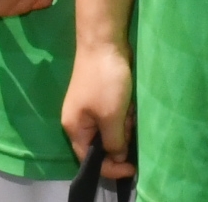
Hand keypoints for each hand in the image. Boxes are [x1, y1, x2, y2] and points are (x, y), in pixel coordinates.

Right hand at [63, 39, 136, 179]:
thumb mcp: (111, 115)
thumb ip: (114, 141)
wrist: (103, 41)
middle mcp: (79, 121)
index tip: (133, 167)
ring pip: (110, 128)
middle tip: (130, 123)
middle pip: (101, 144)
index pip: (90, 160)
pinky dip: (124, 111)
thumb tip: (118, 157)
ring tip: (130, 107)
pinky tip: (129, 99)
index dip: (111, 167)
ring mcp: (89, 107)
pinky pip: (113, 114)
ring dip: (124, 123)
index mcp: (74, 128)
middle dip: (120, 138)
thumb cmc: (105, 80)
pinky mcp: (100, 95)